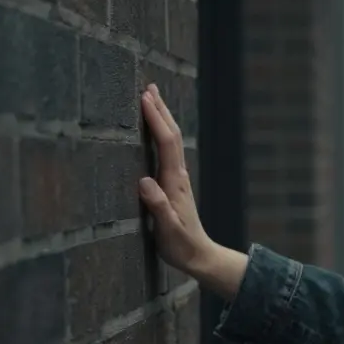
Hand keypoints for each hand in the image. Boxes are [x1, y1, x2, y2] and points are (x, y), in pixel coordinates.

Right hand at [138, 85, 218, 277]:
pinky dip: (162, 135)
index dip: (156, 120)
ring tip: (152, 100)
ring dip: (163, 119)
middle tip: (149, 87)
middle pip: (172, 135)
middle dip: (161, 110)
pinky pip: (168, 152)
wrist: (199, 256)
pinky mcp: (174, 185)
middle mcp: (178, 176)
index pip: (166, 143)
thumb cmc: (181, 245)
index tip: (145, 98)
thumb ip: (157, 207)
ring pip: (172, 142)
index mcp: (174, 182)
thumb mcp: (166, 230)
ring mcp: (178, 179)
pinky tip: (157, 133)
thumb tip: (144, 182)